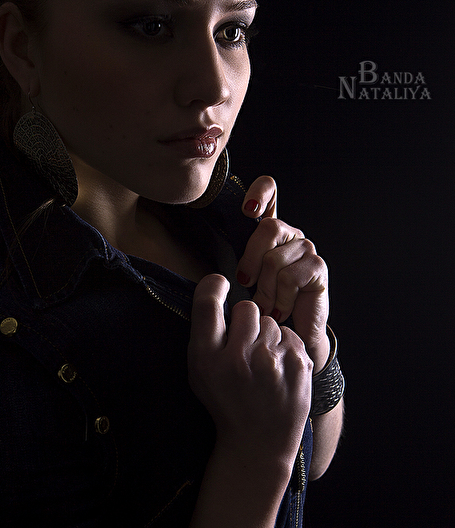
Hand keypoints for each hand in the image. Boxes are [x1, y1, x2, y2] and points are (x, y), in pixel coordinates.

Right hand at [188, 274, 312, 467]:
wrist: (259, 443)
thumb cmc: (226, 401)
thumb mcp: (200, 370)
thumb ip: (204, 329)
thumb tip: (219, 282)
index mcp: (208, 358)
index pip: (208, 302)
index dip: (214, 287)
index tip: (219, 286)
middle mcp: (239, 358)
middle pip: (246, 308)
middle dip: (246, 321)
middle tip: (244, 347)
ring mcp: (273, 362)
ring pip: (271, 321)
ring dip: (266, 336)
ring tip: (262, 365)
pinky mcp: (299, 364)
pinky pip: (290, 334)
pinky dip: (284, 347)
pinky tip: (277, 370)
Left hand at [236, 176, 329, 371]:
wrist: (286, 337)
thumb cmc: (259, 305)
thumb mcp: (240, 276)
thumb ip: (231, 254)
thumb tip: (209, 239)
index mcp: (269, 229)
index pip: (269, 190)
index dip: (260, 192)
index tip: (248, 210)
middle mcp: (289, 234)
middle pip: (268, 227)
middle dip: (250, 259)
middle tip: (247, 283)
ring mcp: (306, 249)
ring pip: (274, 258)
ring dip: (265, 289)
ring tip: (266, 304)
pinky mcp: (318, 267)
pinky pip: (290, 277)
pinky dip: (280, 298)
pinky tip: (282, 308)